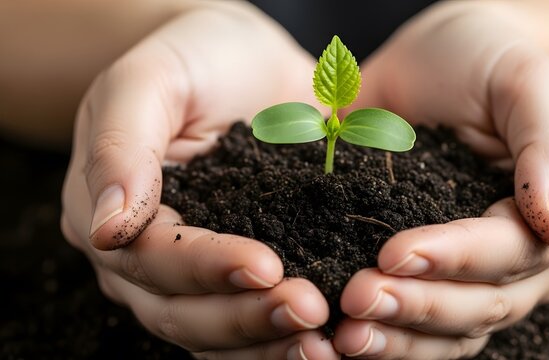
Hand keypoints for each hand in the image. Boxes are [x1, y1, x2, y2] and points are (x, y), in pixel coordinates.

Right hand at [61, 2, 336, 357]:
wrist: (242, 59)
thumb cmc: (194, 57)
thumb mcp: (150, 79)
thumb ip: (121, 145)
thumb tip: (107, 228)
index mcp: (112, 212)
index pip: (153, 257)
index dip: (207, 268)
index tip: (267, 266)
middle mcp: (146, 255)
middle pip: (182, 310)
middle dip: (246, 316)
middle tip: (310, 311)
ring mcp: (195, 268)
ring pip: (216, 331)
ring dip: (268, 342)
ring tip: (325, 343)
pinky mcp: (241, 267)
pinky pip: (252, 317)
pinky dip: (282, 335)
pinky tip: (328, 338)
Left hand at [333, 3, 548, 357]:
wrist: (434, 62)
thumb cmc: (483, 62)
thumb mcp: (526, 81)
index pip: (512, 251)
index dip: (455, 259)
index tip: (393, 253)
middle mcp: (525, 256)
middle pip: (481, 304)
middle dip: (418, 305)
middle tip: (357, 298)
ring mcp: (476, 273)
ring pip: (451, 330)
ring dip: (399, 337)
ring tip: (346, 334)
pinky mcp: (430, 274)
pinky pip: (419, 325)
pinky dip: (388, 337)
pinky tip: (345, 337)